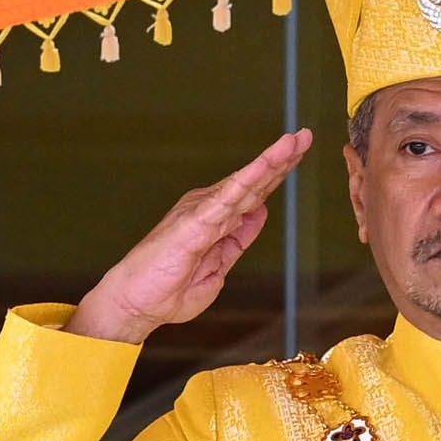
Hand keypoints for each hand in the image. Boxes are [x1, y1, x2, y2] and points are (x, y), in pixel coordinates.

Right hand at [69, 131, 312, 341]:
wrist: (136, 304)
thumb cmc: (167, 290)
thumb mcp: (217, 269)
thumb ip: (237, 242)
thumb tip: (258, 214)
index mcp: (217, 222)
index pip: (253, 194)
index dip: (277, 175)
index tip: (298, 155)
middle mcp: (209, 210)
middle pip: (253, 182)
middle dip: (281, 160)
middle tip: (304, 136)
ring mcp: (201, 213)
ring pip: (243, 183)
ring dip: (270, 162)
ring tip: (293, 142)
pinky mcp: (194, 222)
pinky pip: (227, 197)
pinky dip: (248, 179)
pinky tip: (266, 165)